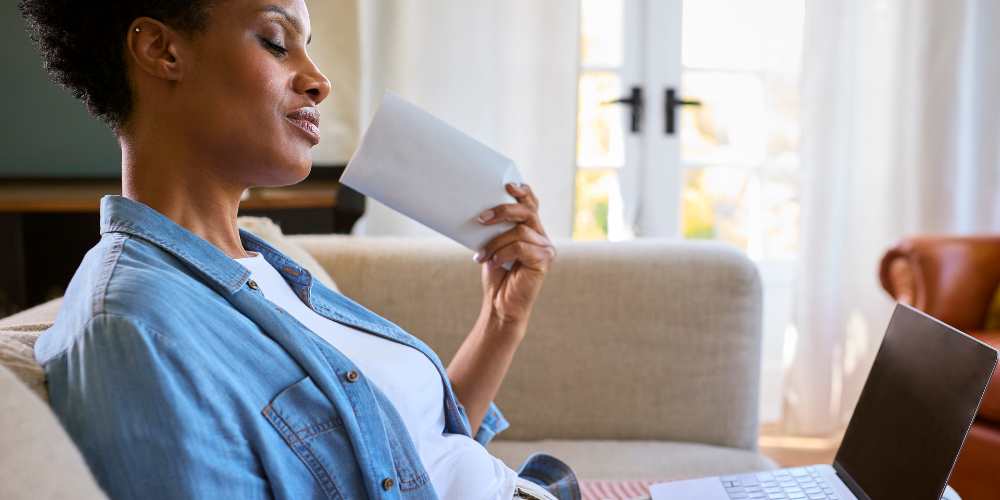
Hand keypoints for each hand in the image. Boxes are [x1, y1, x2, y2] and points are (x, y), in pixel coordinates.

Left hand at [473, 183, 556, 328]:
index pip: (531, 203)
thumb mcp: (492, 245)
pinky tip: (492, 263)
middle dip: (503, 210)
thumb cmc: (496, 275)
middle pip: (527, 211)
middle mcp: (541, 236)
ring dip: (495, 242)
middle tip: (480, 219)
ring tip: (481, 256)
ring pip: (519, 231)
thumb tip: (481, 209)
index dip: (523, 191)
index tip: (507, 185)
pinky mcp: (545, 260)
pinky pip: (520, 247)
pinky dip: (501, 254)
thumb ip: (495, 228)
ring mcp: (546, 248)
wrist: (500, 304)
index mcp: (531, 229)